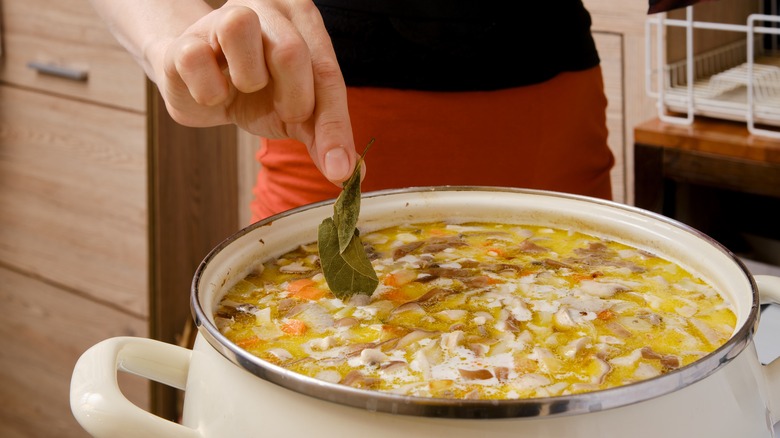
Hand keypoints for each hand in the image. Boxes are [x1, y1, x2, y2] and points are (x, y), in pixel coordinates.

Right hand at [150, 0, 357, 183]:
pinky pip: (197, 61)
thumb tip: (347, 173)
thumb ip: (323, 136)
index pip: (328, 74)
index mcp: (304, 20)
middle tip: (284, 112)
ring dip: (247, 78)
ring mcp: (222, 17)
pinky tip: (214, 91)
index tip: (339, 169)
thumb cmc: (258, 93)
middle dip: (293, 99)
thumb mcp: (298, 113)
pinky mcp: (185, 40)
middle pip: (290, 51)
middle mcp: (267, 7)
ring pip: (239, 28)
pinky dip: (209, 91)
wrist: (202, 86)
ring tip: (244, 88)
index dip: (335, 126)